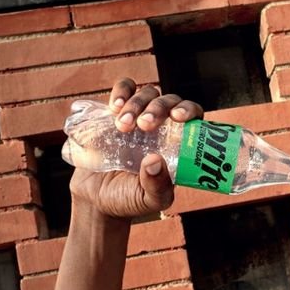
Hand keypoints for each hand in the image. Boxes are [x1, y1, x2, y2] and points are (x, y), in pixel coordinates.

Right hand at [69, 80, 203, 219]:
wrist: (96, 199)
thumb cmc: (130, 199)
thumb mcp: (150, 200)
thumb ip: (157, 186)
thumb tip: (156, 160)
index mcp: (177, 142)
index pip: (192, 115)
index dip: (189, 110)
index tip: (178, 117)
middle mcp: (162, 125)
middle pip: (169, 100)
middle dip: (158, 107)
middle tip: (144, 125)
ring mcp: (139, 116)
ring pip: (147, 92)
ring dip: (137, 103)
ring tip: (123, 126)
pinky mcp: (115, 113)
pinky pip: (124, 89)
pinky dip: (122, 91)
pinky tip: (115, 106)